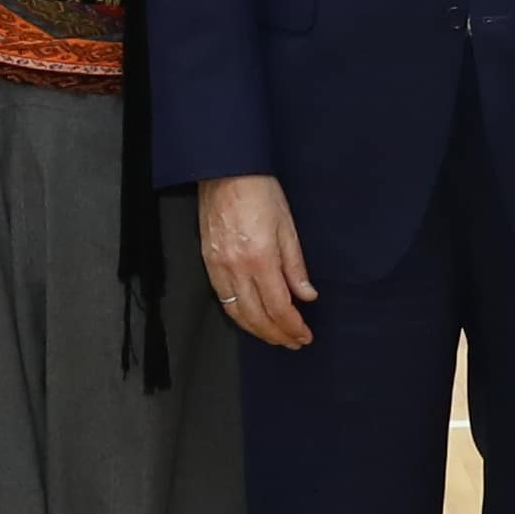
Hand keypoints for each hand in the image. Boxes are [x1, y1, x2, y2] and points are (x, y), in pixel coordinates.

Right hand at [196, 172, 314, 350]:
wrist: (224, 170)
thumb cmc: (259, 190)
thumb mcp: (288, 226)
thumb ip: (295, 266)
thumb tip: (306, 295)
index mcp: (260, 258)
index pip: (279, 307)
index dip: (293, 327)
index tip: (305, 335)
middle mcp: (236, 268)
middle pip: (257, 316)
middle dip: (277, 335)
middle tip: (293, 343)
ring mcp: (218, 266)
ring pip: (236, 312)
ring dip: (257, 330)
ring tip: (275, 337)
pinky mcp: (207, 261)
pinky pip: (222, 298)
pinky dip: (238, 314)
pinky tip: (250, 318)